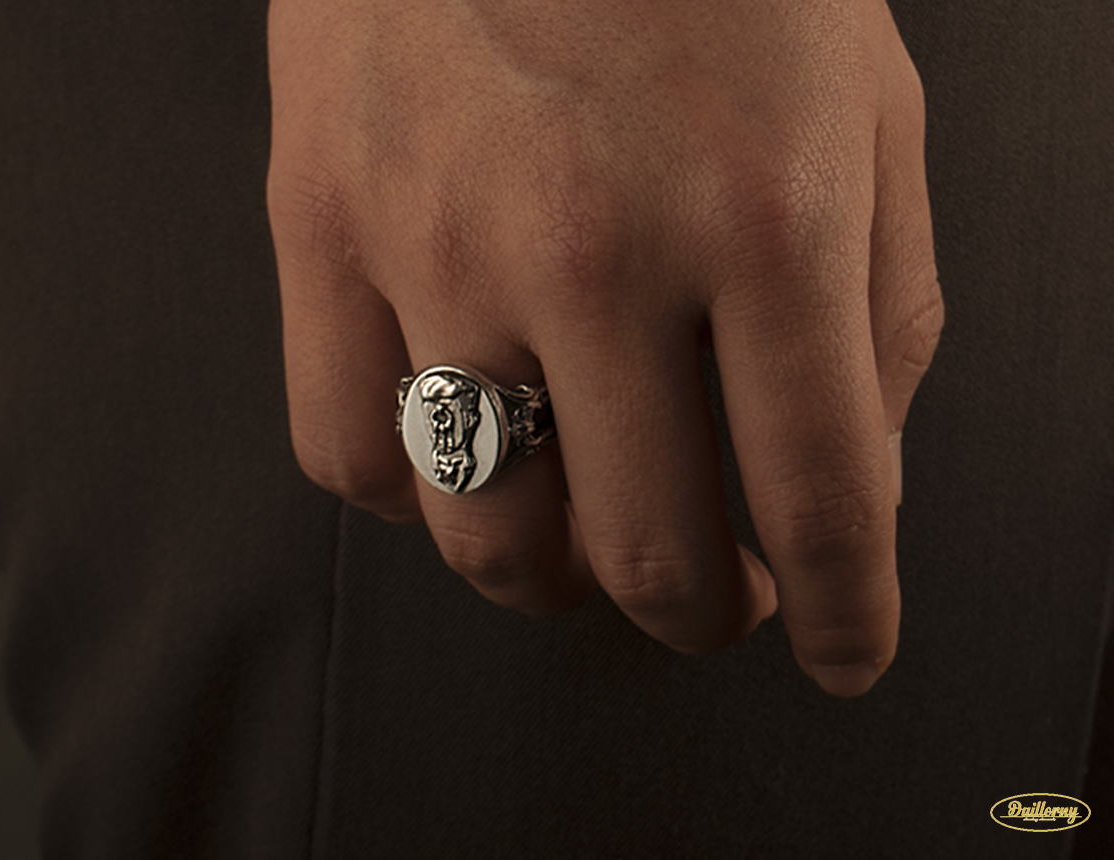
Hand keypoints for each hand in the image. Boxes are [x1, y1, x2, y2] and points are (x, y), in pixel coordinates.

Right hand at [267, 0, 942, 695]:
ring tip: (584, 538)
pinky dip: (418, 496)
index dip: (845, 612)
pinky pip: (352, 450)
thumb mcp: (866, 103)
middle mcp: (596, 247)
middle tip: (714, 596)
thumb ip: (883, 306)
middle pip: (645, 553)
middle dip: (701, 614)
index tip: (845, 653)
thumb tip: (845, 472)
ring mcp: (437, 243)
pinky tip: (467, 449)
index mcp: (767, 210)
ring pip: (486, 534)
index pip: (823, 493)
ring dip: (556, 579)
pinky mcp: (319, 225)